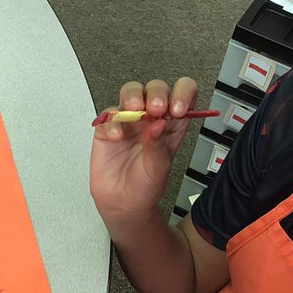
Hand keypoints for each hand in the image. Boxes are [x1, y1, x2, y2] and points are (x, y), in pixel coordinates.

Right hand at [90, 77, 199, 222]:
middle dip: (157, 93)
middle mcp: (151, 119)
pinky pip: (108, 115)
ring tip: (134, 110)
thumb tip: (159, 123)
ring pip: (131, 92)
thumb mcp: (159, 168)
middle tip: (156, 109)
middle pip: (156, 89)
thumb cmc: (146, 186)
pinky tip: (117, 137)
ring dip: (134, 96)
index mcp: (172, 125)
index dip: (183, 94)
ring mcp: (129, 121)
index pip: (184, 96)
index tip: (178, 108)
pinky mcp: (108, 128)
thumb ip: (158, 145)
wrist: (122, 204)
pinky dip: (112, 123)